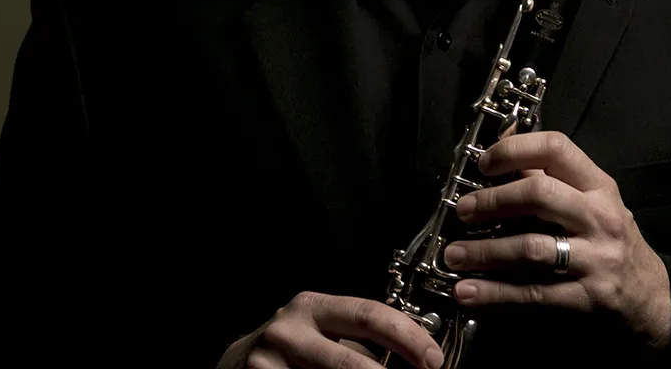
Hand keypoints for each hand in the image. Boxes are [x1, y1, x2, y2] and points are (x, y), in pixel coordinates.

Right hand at [216, 291, 443, 368]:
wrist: (237, 366)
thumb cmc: (291, 349)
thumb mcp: (320, 332)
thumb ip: (355, 339)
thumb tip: (414, 354)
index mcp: (312, 307)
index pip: (367, 314)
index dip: (405, 336)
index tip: (433, 357)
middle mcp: (290, 331)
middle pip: (351, 360)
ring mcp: (271, 362)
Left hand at [443, 130, 670, 346]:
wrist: (654, 302)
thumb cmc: (611, 240)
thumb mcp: (591, 200)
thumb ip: (548, 175)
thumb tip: (501, 143)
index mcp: (598, 185)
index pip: (556, 149)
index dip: (514, 150)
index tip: (484, 163)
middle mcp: (600, 217)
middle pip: (539, 196)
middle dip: (493, 202)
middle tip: (464, 211)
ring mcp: (596, 260)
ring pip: (531, 249)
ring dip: (484, 252)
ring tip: (453, 255)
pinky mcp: (587, 300)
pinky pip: (533, 294)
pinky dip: (494, 294)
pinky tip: (468, 291)